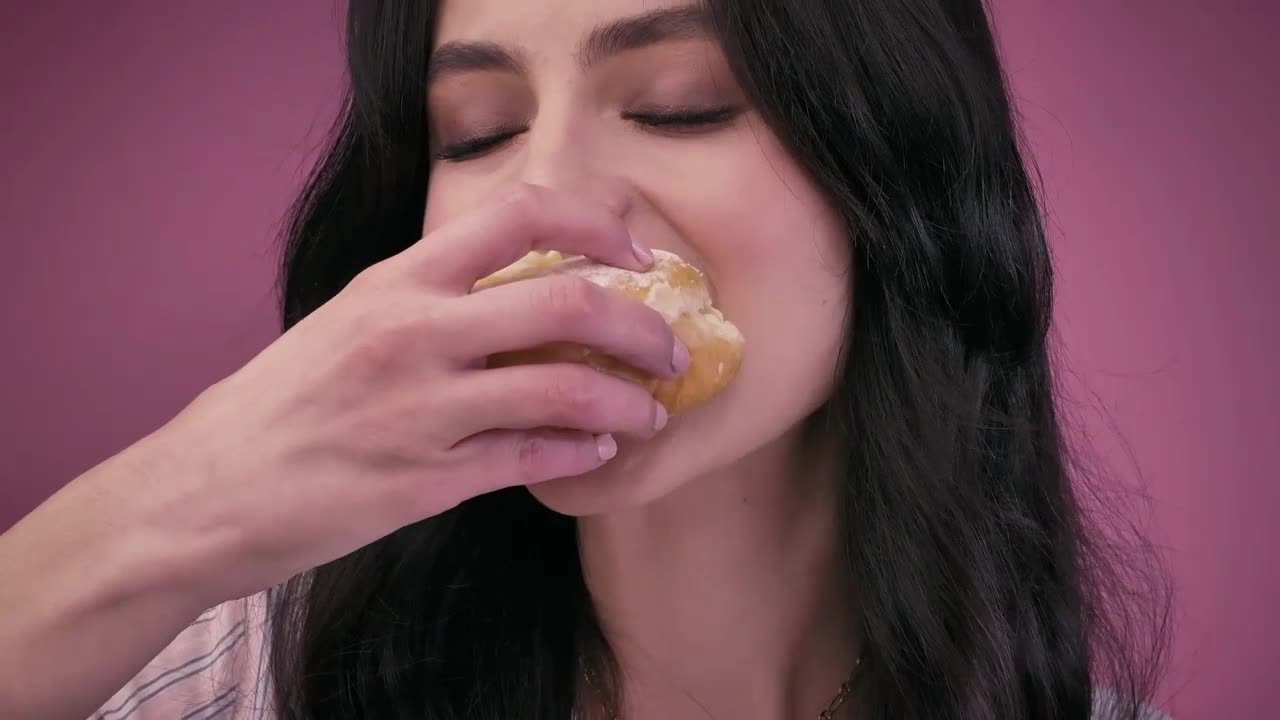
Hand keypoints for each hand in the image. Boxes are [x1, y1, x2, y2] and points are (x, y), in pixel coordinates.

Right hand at [148, 183, 686, 603]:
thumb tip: (522, 302)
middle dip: (642, 324)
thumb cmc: (276, 407)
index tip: (636, 252)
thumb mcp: (347, 324)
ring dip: (629, 400)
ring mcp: (423, 410)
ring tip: (651, 410)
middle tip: (670, 347)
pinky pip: (534, 460)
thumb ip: (431, 304)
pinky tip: (600, 452)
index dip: (596, 223)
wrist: (202, 494)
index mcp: (396, 283)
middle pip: (568, 301)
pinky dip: (583, 453)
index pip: (518, 213)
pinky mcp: (427, 482)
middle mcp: (415, 334)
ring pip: (567, 389)